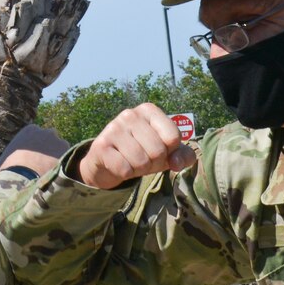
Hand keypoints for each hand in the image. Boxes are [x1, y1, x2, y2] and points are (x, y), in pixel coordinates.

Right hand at [0, 125, 68, 175]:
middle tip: (46, 164)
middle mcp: (45, 131)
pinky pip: (69, 158)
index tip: (36, 158)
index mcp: (29, 130)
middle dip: (49, 149)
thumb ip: (7, 156)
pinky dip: (66, 165)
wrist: (23, 179)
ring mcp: (58, 140)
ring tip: (54, 172)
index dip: (37, 148)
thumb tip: (3, 161)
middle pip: (51, 140)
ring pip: (61, 148)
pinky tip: (60, 175)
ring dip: (58, 157)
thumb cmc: (9, 170)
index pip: (37, 135)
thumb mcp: (2, 161)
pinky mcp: (67, 152)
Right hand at [76, 103, 196, 189]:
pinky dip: (126, 174)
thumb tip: (176, 163)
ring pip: (141, 161)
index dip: (169, 152)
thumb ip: (183, 156)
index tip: (158, 151)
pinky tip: (119, 165)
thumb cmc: (142, 153)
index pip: (173, 137)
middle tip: (143, 159)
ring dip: (139, 169)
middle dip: (153, 163)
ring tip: (131, 162)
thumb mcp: (166, 153)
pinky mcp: (101, 145)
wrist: (107, 162)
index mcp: (149, 110)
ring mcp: (113, 128)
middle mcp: (130, 114)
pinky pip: (124, 169)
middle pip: (158, 151)